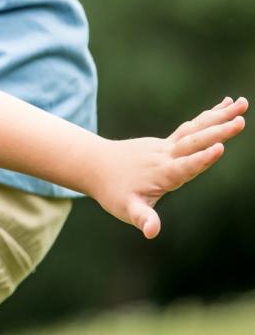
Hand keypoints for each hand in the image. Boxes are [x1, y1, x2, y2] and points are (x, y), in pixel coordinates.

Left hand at [92, 97, 246, 238]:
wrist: (95, 166)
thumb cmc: (112, 192)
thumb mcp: (126, 209)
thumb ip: (142, 218)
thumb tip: (152, 232)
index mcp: (162, 174)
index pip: (184, 166)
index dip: (201, 159)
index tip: (220, 147)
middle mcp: (166, 156)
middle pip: (194, 142)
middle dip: (218, 132)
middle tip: (241, 121)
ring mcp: (166, 146)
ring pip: (196, 128)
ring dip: (219, 116)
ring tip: (242, 103)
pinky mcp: (167, 141)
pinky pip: (192, 127)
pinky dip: (209, 116)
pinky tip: (226, 105)